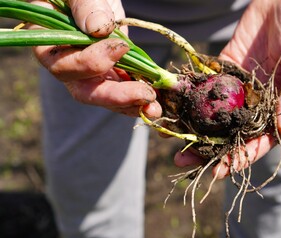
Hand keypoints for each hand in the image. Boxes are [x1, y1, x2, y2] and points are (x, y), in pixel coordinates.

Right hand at [30, 0, 161, 117]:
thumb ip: (84, 6)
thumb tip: (98, 28)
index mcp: (49, 45)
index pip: (64, 65)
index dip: (92, 62)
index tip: (121, 47)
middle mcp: (67, 65)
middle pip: (85, 91)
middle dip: (117, 96)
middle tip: (145, 95)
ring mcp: (89, 73)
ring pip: (106, 96)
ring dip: (132, 103)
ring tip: (155, 108)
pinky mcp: (109, 74)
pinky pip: (121, 90)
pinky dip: (138, 96)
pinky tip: (154, 101)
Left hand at [174, 0, 280, 177]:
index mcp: (279, 106)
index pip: (258, 140)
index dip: (239, 157)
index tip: (217, 171)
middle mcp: (257, 100)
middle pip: (230, 131)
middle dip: (207, 147)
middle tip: (182, 159)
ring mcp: (240, 85)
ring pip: (214, 111)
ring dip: (193, 125)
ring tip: (170, 135)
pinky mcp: (226, 66)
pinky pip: (206, 83)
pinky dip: (190, 93)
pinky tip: (173, 103)